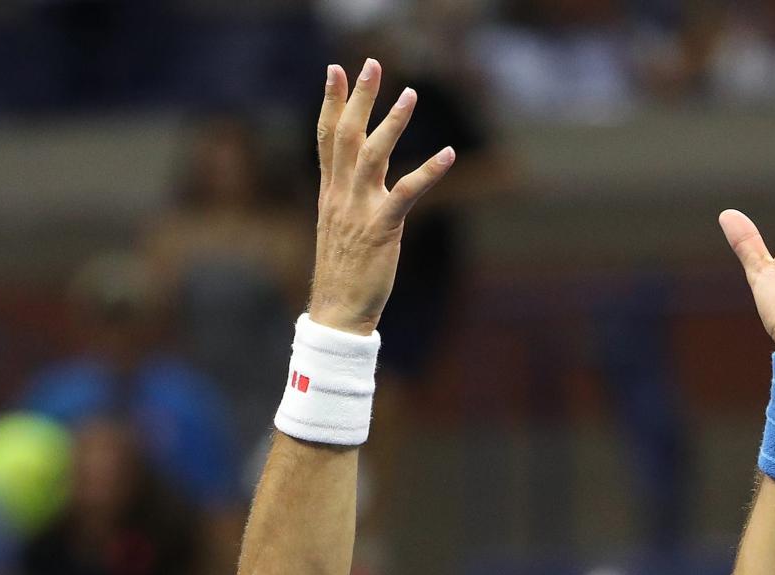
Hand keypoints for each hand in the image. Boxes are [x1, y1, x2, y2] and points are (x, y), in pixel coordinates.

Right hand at [308, 59, 455, 336]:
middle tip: (370, 63)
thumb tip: (354, 178)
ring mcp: (360, 211)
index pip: (327, 138)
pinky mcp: (383, 229)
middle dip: (358, 97)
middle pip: (347, 136)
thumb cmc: (342, 272)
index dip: (330, 102)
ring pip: (373, 155)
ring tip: (409, 93)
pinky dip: (428, 171)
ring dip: (392, 123)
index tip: (334, 71)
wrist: (338, 311)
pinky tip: (448, 153)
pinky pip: (407, 192)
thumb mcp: (337, 227)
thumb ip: (344, 197)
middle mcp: (341, 196)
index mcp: (330, 193)